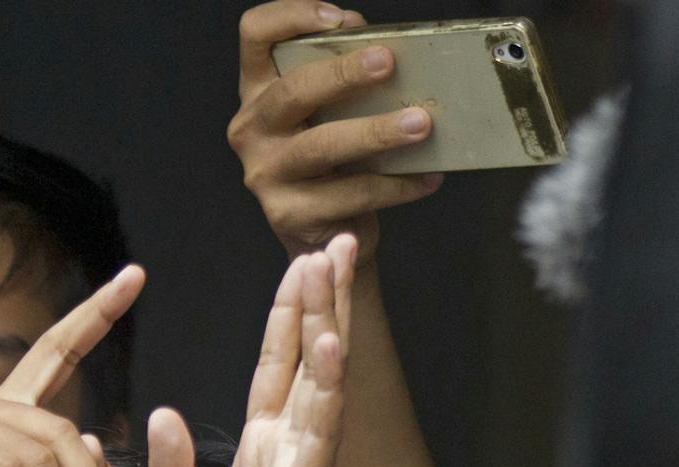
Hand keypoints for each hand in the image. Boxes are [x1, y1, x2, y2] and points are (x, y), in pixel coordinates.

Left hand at [148, 239, 354, 466]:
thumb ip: (170, 466)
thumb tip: (161, 412)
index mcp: (261, 450)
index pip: (276, 367)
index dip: (287, 316)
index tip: (301, 264)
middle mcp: (288, 449)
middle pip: (308, 358)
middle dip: (321, 299)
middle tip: (335, 242)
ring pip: (319, 381)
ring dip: (329, 323)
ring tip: (334, 269)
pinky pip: (316, 433)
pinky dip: (325, 387)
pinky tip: (330, 344)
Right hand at [232, 1, 444, 257]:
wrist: (323, 232)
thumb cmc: (330, 160)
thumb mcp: (327, 110)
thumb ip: (341, 74)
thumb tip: (379, 44)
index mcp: (258, 92)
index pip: (256, 35)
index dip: (291, 16)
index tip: (339, 20)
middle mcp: (252, 130)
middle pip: (292, 91)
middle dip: (344, 74)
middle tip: (388, 63)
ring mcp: (265, 175)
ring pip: (322, 147)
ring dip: (376, 133)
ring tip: (420, 125)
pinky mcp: (289, 215)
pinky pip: (349, 195)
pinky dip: (395, 185)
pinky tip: (426, 177)